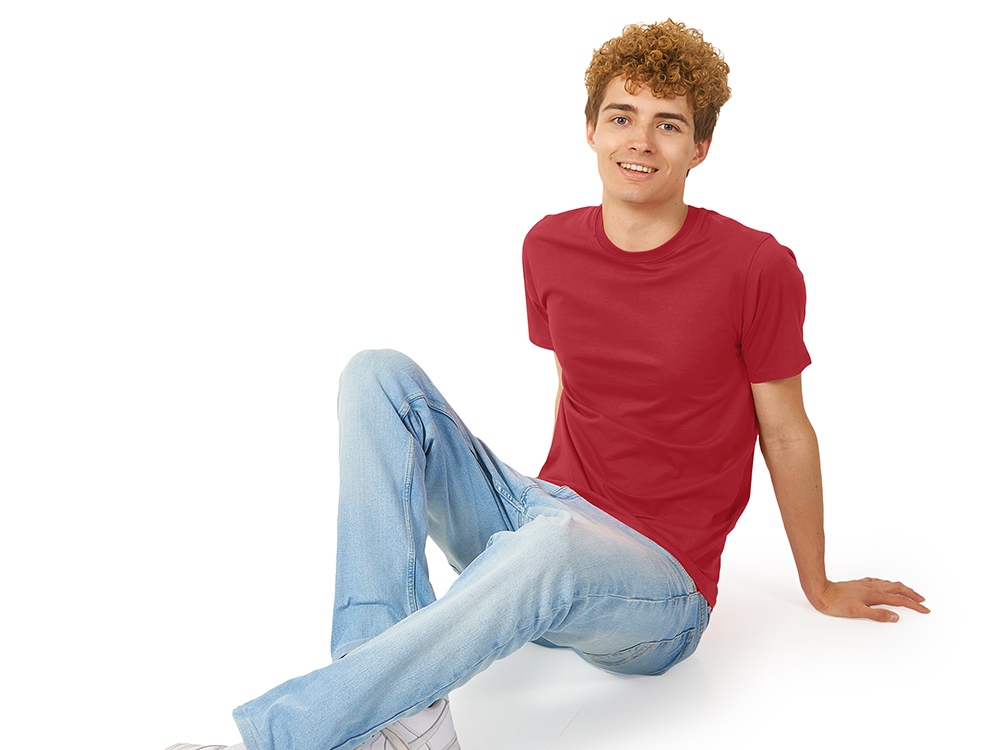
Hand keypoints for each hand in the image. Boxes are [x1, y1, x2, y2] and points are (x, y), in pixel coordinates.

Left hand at [810, 578, 929, 622]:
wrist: (820, 591)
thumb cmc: (836, 604)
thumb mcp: (858, 612)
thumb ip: (878, 615)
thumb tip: (896, 617)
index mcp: (874, 595)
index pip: (899, 600)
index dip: (914, 605)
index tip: (925, 610)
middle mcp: (872, 587)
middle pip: (898, 588)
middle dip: (912, 594)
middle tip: (923, 601)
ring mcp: (865, 584)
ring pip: (889, 584)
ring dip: (902, 588)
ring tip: (909, 593)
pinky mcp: (859, 584)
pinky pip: (878, 582)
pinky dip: (888, 584)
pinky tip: (885, 586)